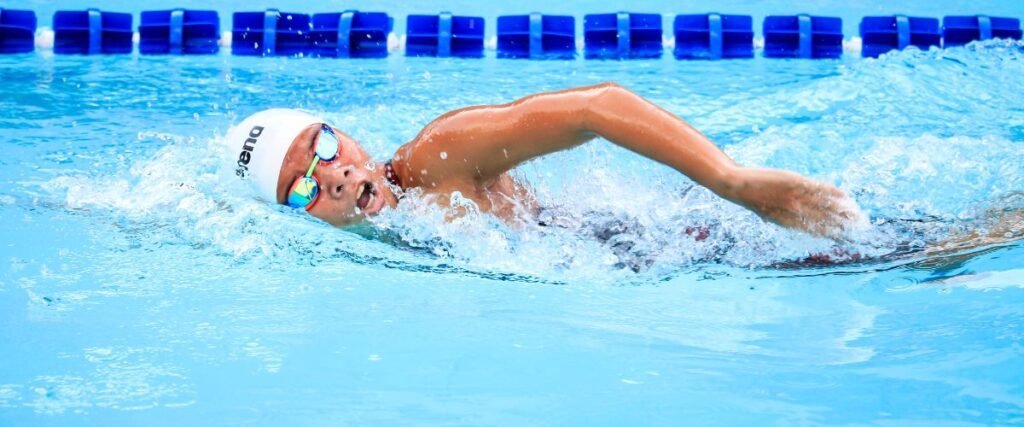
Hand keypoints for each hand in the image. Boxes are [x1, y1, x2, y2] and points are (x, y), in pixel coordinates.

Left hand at [723, 167, 866, 240]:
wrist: (736, 186)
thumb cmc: (752, 200)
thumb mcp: (769, 214)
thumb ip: (785, 218)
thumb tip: (797, 223)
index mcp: (789, 223)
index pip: (817, 232)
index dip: (834, 236)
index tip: (848, 239)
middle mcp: (794, 213)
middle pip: (826, 222)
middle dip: (844, 226)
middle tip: (861, 228)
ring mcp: (796, 198)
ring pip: (826, 207)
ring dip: (844, 211)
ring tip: (858, 214)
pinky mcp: (795, 182)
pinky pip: (818, 189)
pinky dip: (833, 193)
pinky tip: (844, 196)